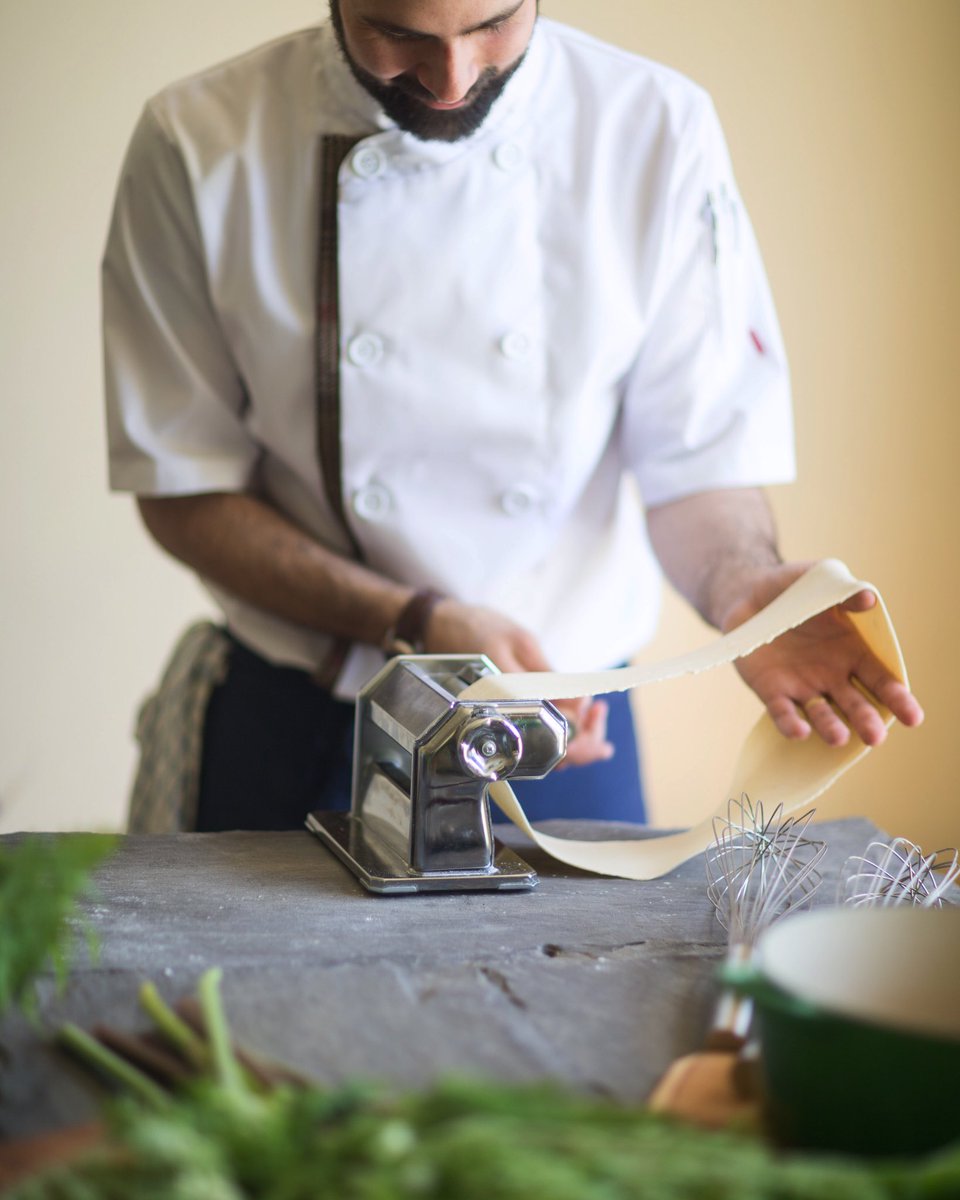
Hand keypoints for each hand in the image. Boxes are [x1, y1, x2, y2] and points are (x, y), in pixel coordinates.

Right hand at [425, 599, 614, 766]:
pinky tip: (571, 716)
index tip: (598, 721)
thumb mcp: (521, 643)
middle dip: (583, 744)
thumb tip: (579, 708)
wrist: (441, 625)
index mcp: (508, 700)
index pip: (552, 734)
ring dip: (571, 740)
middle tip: (601, 722)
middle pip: (549, 753)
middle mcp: (500, 719)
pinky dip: (554, 733)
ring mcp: (498, 722)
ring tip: (593, 717)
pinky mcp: (497, 718)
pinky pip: (529, 738)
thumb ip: (550, 678)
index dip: (583, 737)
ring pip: (540, 750)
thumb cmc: (479, 628)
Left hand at [724, 562, 923, 746]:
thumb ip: (846, 592)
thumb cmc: (796, 588)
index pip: (881, 680)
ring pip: (821, 714)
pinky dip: (790, 722)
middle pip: (855, 704)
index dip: (898, 698)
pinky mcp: (771, 690)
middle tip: (875, 738)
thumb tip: (868, 599)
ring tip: (839, 738)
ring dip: (830, 727)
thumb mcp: (823, 582)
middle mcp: (832, 676)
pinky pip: (782, 711)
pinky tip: (799, 731)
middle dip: (866, 721)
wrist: (750, 593)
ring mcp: (802, 686)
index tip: (913, 717)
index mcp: (854, 653)